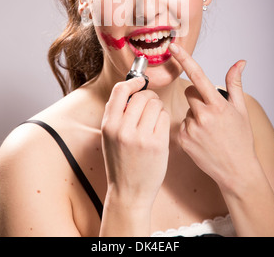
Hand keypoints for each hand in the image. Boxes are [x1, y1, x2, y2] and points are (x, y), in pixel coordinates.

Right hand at [101, 76, 169, 208]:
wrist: (129, 192)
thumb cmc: (121, 162)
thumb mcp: (110, 136)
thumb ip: (117, 113)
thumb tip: (133, 88)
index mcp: (109, 125)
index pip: (120, 90)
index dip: (133, 81)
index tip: (140, 81)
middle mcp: (123, 130)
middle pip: (143, 95)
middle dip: (150, 96)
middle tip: (151, 104)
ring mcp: (141, 137)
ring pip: (156, 104)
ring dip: (158, 107)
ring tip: (154, 119)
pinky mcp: (157, 144)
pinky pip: (164, 117)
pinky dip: (163, 119)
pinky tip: (159, 129)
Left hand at [168, 42, 256, 193]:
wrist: (236, 170)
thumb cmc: (240, 139)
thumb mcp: (241, 110)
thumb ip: (235, 83)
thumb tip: (240, 62)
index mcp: (218, 106)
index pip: (198, 76)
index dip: (185, 60)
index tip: (174, 47)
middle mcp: (203, 116)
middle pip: (190, 91)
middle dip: (198, 95)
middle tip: (211, 111)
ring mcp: (191, 129)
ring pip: (187, 108)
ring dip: (195, 113)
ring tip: (209, 129)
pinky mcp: (182, 139)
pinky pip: (182, 123)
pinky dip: (190, 127)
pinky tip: (201, 137)